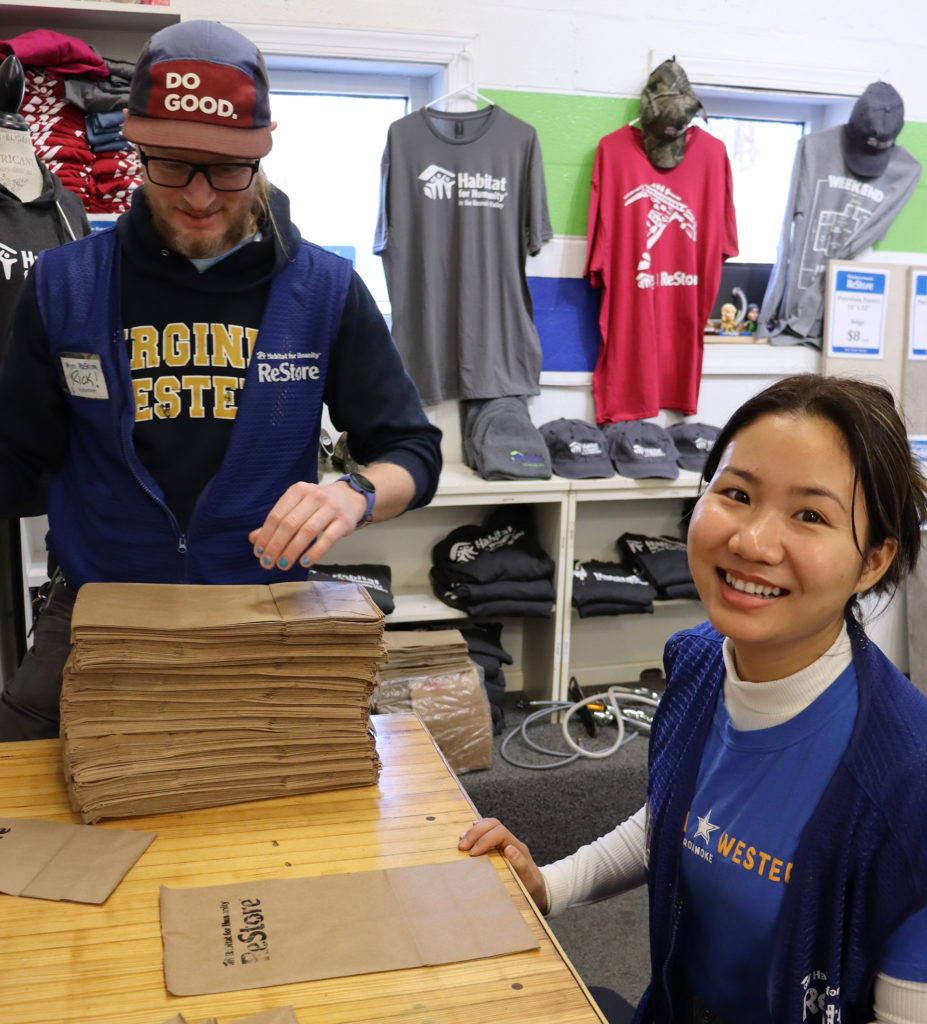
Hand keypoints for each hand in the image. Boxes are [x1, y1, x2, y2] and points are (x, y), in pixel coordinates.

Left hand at [248, 480, 365, 570]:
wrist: (350, 498)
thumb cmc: (318, 506)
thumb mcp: (297, 507)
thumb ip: (277, 522)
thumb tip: (254, 539)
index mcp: (298, 491)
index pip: (276, 515)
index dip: (265, 535)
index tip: (259, 553)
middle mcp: (314, 496)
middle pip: (290, 524)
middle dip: (276, 546)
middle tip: (268, 563)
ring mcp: (331, 508)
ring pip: (307, 532)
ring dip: (292, 551)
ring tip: (283, 565)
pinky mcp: (344, 521)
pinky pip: (327, 539)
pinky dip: (314, 552)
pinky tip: (304, 563)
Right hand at [458, 817, 547, 912]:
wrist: (537, 890)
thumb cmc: (532, 887)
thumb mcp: (530, 881)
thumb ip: (521, 865)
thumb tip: (509, 848)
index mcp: (518, 847)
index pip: (500, 832)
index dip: (484, 839)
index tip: (473, 853)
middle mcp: (511, 841)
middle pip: (493, 824)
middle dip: (475, 833)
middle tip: (462, 846)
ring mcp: (505, 842)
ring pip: (488, 825)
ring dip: (473, 831)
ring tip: (461, 841)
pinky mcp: (498, 846)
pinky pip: (486, 832)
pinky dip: (475, 833)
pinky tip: (466, 837)